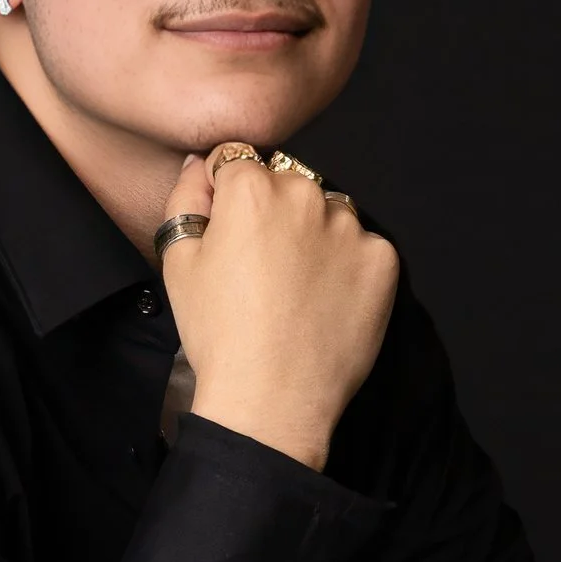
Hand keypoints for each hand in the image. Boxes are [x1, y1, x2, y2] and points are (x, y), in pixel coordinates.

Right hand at [157, 147, 398, 470]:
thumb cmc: (219, 333)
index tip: (229, 234)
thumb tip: (200, 164)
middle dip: (274, 211)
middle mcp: (305, 193)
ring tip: (296, 287)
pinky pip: (363, 246)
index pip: (237, 162)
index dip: (226, 197)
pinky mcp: (382, 260)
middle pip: (287, 182)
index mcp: (251, 188)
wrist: (272, 399)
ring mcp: (350, 226)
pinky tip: (325, 301)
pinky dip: (347, 265)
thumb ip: (184, 197)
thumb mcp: (177, 263)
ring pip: (328, 210)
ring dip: (315, 232)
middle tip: (262, 269)